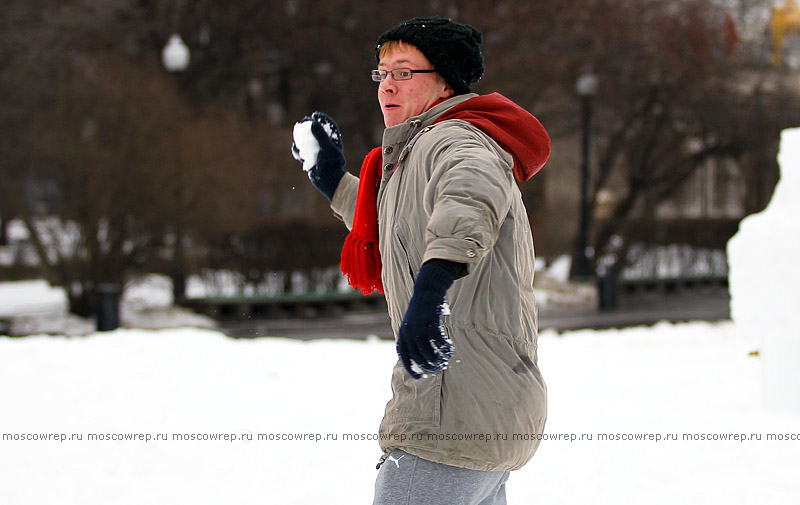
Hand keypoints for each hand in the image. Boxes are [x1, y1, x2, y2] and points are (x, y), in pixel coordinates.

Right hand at [291, 112, 345, 200]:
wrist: (329, 180)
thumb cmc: (331, 164)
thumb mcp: (327, 147)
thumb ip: (320, 134)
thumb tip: (312, 122)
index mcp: (334, 141)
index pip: (328, 126)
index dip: (321, 119)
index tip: (314, 115)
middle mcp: (326, 147)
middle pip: (315, 133)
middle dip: (308, 127)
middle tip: (303, 122)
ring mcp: (317, 153)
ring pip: (307, 142)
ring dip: (301, 137)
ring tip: (297, 133)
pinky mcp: (310, 160)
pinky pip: (302, 153)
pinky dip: (297, 150)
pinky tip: (295, 147)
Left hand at [397, 264, 455, 378]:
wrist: (426, 290)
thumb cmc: (421, 310)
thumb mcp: (411, 324)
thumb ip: (412, 338)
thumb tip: (418, 357)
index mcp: (402, 333)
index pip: (405, 357)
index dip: (412, 369)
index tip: (420, 377)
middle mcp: (409, 332)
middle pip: (419, 357)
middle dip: (429, 366)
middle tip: (439, 368)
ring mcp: (419, 327)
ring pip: (429, 351)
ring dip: (439, 359)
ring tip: (446, 360)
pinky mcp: (431, 322)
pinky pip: (439, 341)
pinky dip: (445, 348)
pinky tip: (450, 349)